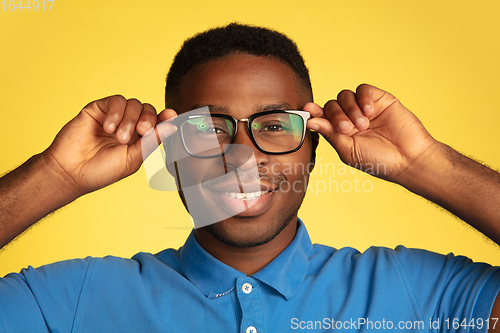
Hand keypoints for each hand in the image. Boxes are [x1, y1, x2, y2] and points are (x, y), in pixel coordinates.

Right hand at [42, 95, 176, 197]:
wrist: (71, 172)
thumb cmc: (101, 171)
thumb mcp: (132, 159)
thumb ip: (151, 141)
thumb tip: (171, 126)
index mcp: (139, 139)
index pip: (157, 122)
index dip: (165, 117)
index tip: (171, 115)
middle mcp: (128, 125)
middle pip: (148, 109)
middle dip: (148, 119)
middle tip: (141, 131)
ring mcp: (113, 116)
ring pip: (133, 103)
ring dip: (130, 119)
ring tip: (119, 137)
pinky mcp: (98, 109)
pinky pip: (116, 100)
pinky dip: (116, 112)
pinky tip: (109, 127)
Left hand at [304, 84, 438, 183]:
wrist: (408, 158)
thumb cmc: (378, 160)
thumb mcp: (348, 150)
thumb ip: (330, 134)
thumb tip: (310, 121)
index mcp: (340, 132)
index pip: (322, 117)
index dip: (314, 111)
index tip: (308, 109)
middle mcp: (350, 118)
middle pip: (331, 104)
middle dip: (335, 115)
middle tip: (347, 129)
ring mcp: (364, 108)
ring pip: (344, 96)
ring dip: (350, 109)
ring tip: (362, 125)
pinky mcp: (379, 99)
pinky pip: (363, 89)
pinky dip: (362, 99)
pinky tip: (369, 112)